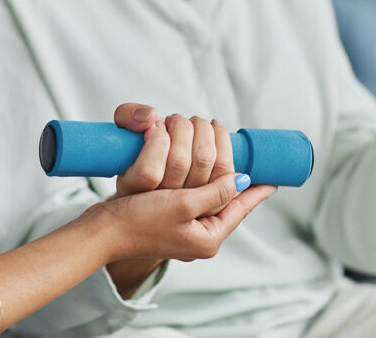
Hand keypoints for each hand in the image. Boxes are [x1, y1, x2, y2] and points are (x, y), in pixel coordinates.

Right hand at [105, 102, 241, 296]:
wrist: (100, 232)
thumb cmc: (138, 223)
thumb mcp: (183, 207)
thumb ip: (215, 194)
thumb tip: (244, 180)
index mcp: (208, 237)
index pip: (241, 208)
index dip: (258, 191)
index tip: (275, 178)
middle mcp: (199, 232)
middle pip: (226, 193)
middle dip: (230, 165)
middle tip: (232, 139)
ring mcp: (183, 223)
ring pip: (209, 187)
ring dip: (213, 163)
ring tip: (217, 141)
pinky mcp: (167, 213)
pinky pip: (191, 187)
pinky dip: (195, 170)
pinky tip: (199, 159)